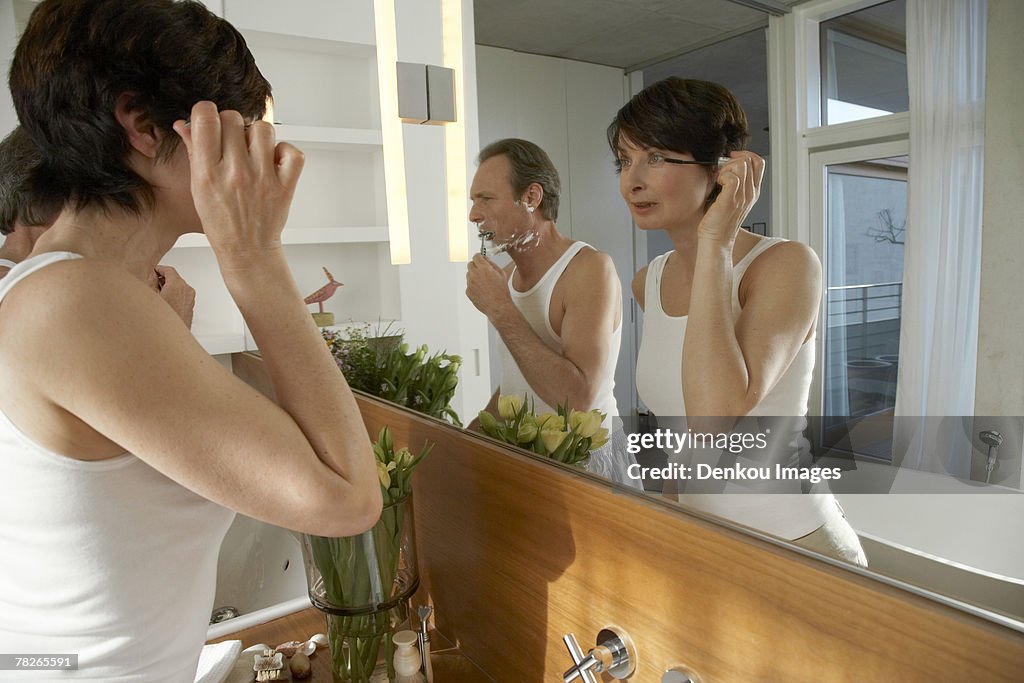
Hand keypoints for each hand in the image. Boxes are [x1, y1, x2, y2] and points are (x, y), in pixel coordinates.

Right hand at [149, 265, 195, 328]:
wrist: (170, 337)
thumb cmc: (161, 320)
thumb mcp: (150, 296)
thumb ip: (151, 282)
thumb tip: (152, 276)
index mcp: (178, 285)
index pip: (169, 270)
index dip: (159, 269)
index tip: (153, 270)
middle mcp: (187, 291)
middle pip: (175, 278)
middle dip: (163, 279)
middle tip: (152, 283)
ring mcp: (190, 299)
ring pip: (178, 287)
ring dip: (168, 287)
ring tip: (156, 295)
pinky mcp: (190, 307)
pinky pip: (182, 296)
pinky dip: (174, 295)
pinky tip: (163, 302)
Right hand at [172, 101, 303, 265]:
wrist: (246, 249)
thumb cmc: (221, 221)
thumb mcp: (198, 187)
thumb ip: (194, 152)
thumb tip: (186, 123)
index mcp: (208, 173)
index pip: (206, 118)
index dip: (207, 112)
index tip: (210, 121)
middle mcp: (235, 173)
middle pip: (234, 118)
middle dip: (231, 125)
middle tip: (232, 142)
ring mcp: (263, 179)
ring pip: (263, 129)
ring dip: (257, 136)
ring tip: (253, 152)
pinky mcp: (285, 186)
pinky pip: (292, 151)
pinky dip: (285, 151)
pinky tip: (273, 162)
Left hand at [466, 254, 512, 320]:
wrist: (498, 306)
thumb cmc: (501, 292)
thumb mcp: (501, 274)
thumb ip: (492, 264)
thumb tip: (486, 260)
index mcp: (483, 268)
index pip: (476, 256)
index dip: (479, 257)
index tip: (481, 258)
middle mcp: (475, 275)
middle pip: (470, 264)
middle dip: (476, 265)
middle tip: (482, 270)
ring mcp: (470, 283)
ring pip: (469, 275)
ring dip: (474, 276)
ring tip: (484, 283)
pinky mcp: (468, 291)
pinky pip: (469, 285)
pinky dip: (473, 286)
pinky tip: (482, 290)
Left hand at [698, 151, 764, 244]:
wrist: (715, 241)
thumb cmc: (718, 221)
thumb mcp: (730, 198)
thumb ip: (733, 183)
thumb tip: (725, 165)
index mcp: (753, 191)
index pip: (758, 162)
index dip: (744, 155)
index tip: (730, 160)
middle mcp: (750, 193)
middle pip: (749, 160)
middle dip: (732, 160)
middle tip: (722, 173)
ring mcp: (742, 197)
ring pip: (741, 165)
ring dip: (726, 168)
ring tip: (719, 179)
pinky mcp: (730, 201)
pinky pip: (732, 178)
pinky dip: (722, 176)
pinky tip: (717, 185)